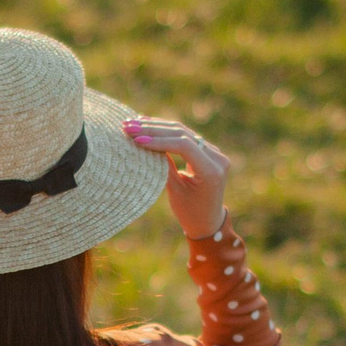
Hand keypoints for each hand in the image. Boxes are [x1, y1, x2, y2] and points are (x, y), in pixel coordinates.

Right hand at [121, 117, 231, 236]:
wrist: (208, 222)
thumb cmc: (190, 212)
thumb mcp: (175, 192)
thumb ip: (164, 167)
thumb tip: (145, 143)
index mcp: (211, 171)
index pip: (184, 146)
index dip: (159, 141)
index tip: (136, 140)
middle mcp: (217, 158)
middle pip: (183, 134)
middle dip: (154, 129)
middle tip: (129, 126)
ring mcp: (214, 152)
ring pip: (183, 131)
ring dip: (157, 126)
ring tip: (133, 123)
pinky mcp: (208, 150)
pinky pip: (185, 136)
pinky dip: (166, 131)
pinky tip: (147, 123)